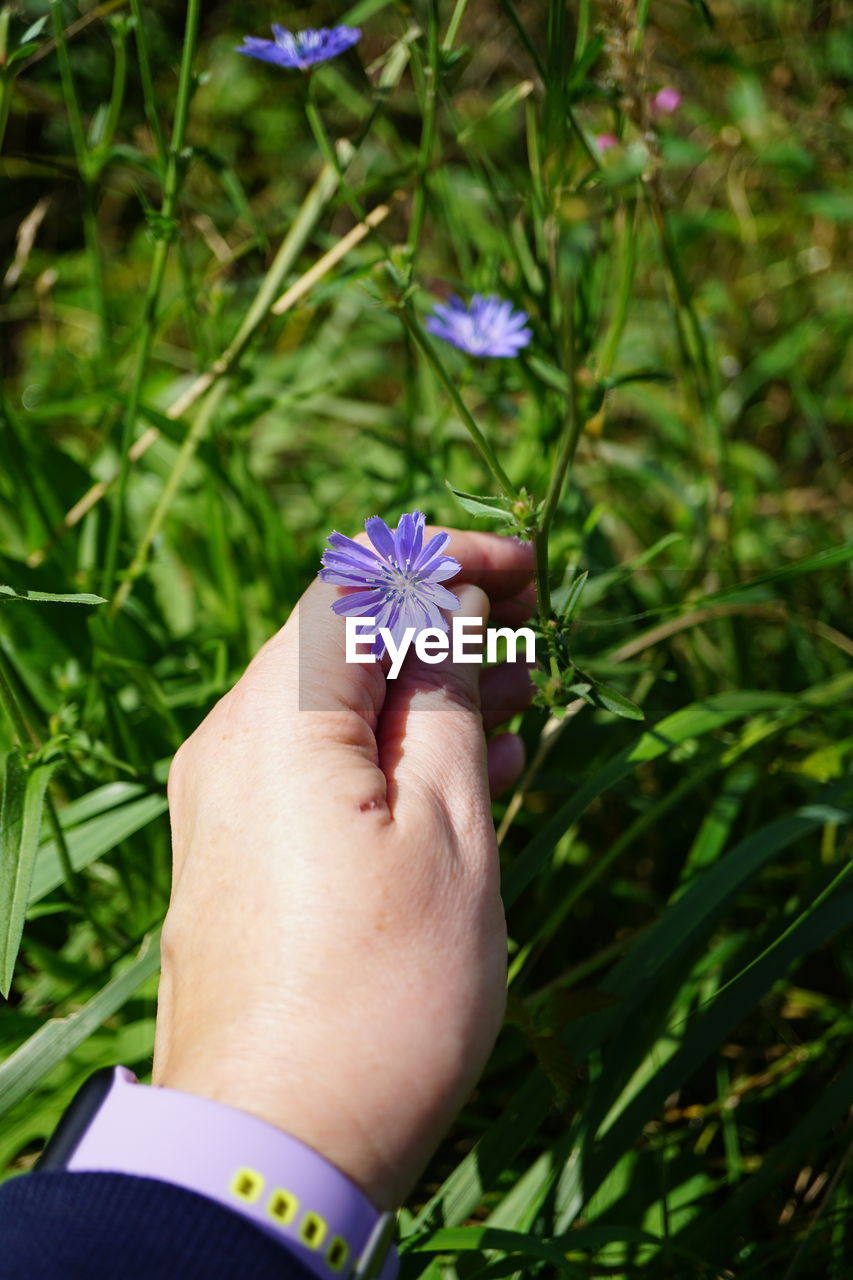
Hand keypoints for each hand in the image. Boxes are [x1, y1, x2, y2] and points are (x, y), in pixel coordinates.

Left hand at [152, 528, 533, 1208]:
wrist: (277, 1144)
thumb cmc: (385, 992)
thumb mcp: (451, 832)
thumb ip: (451, 705)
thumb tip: (451, 621)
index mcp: (279, 720)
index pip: (357, 587)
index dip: (447, 563)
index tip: (528, 569)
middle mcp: (233, 745)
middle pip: (343, 643)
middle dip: (442, 626)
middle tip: (534, 639)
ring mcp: (228, 802)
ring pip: (335, 708)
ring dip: (426, 693)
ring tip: (521, 707)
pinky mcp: (242, 854)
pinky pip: (318, 769)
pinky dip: (392, 754)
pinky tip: (470, 774)